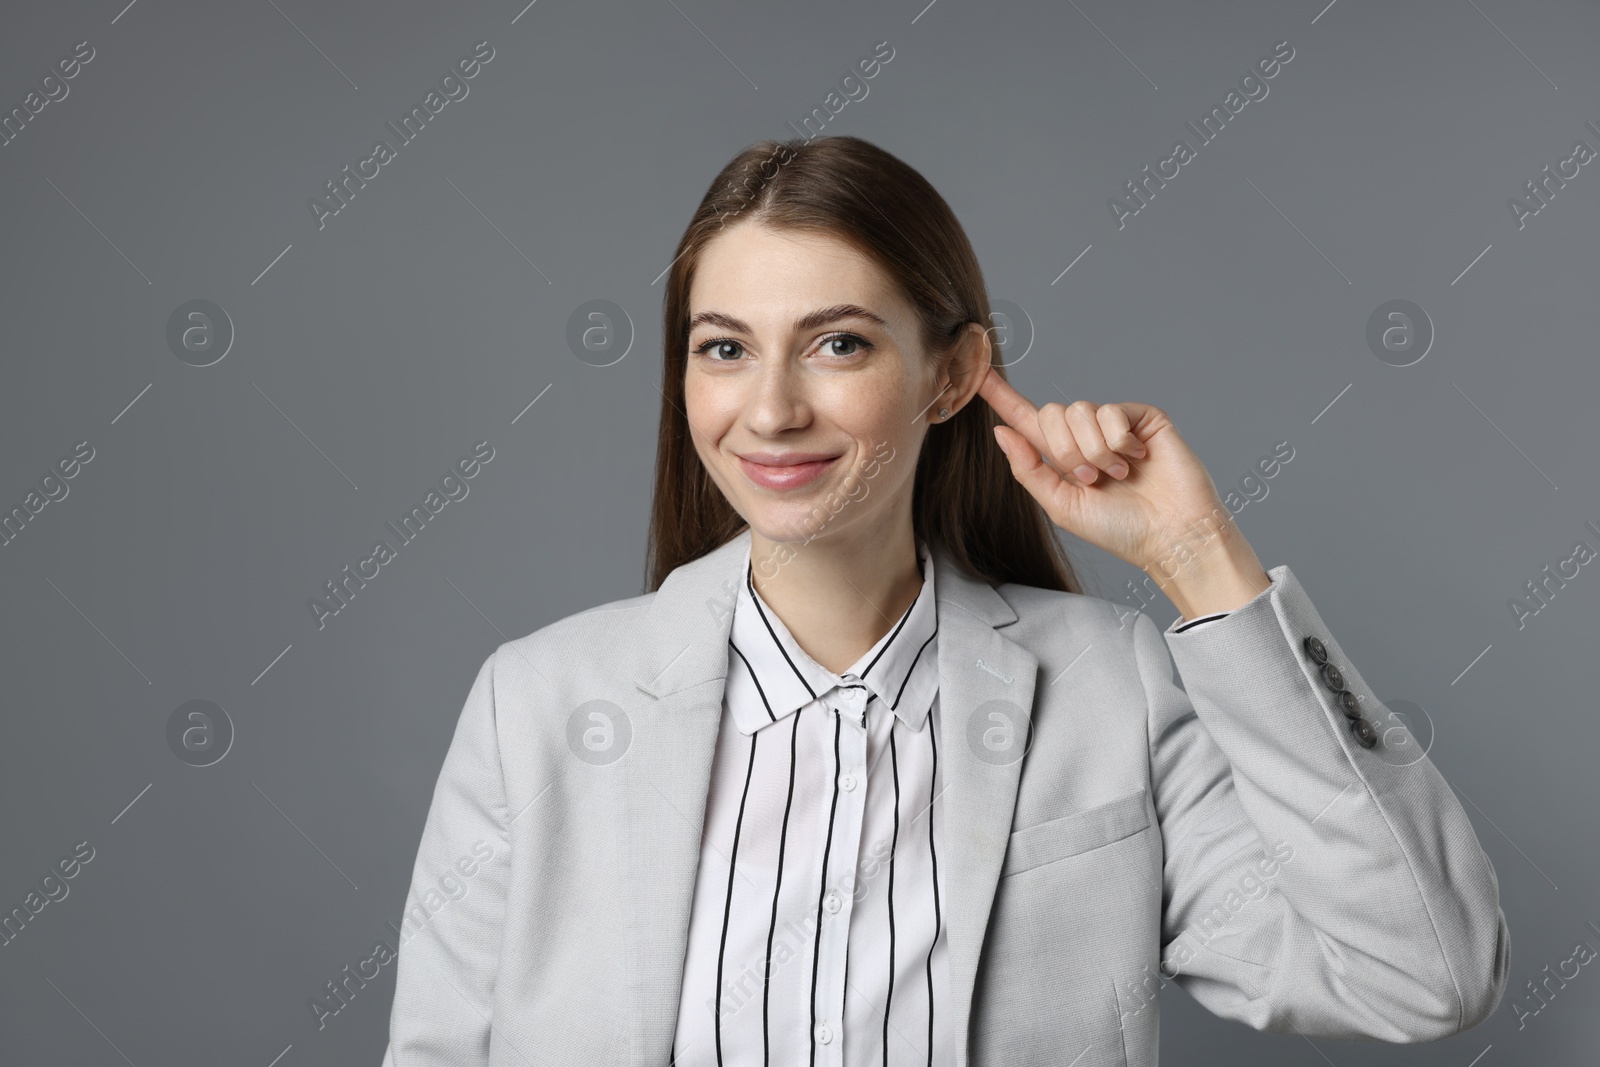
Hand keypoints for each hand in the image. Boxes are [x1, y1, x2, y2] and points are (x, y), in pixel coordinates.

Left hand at [977, 367, 1267, 610]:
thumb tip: (1000, 431)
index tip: (977, 371)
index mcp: (1061, 458)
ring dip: (1094, 451)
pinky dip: (1118, 442)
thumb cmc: (1120, 528)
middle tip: (1092, 479)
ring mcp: (1113, 424)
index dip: (1000, 396)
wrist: (1170, 534)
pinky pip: (1109, 412)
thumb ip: (1028, 468)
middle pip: (1050, 414)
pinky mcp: (1140, 416)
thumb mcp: (1061, 505)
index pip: (1025, 419)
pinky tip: (1137, 458)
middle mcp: (1085, 436)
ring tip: (1118, 474)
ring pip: (1079, 412)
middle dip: (1065, 452)